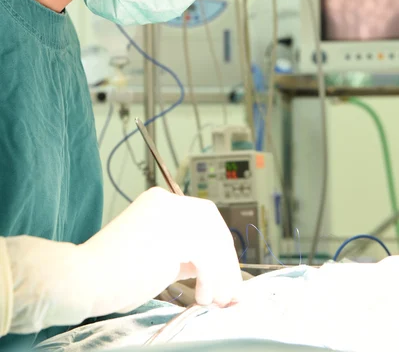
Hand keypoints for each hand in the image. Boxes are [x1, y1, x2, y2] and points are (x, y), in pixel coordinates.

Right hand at [81, 187, 242, 312]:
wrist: (81, 277)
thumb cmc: (111, 274)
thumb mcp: (155, 256)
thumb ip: (181, 253)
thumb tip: (212, 268)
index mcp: (160, 201)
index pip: (203, 216)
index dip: (218, 244)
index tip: (225, 272)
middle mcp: (167, 201)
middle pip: (213, 224)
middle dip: (225, 259)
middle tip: (229, 290)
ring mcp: (170, 214)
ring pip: (214, 240)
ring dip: (221, 274)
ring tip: (214, 299)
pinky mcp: (172, 234)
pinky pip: (207, 257)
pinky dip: (211, 279)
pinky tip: (200, 296)